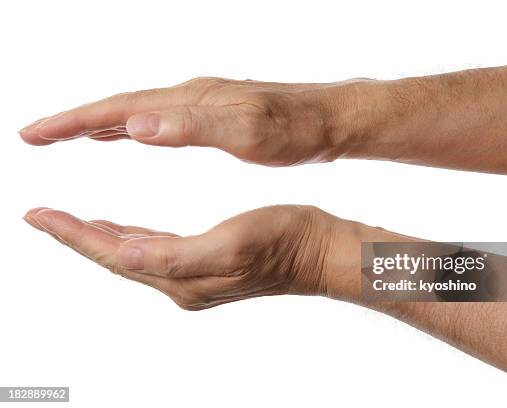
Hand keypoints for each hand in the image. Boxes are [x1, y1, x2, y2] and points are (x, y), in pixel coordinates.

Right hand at [19, 77, 373, 165]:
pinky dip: (135, 126)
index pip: (119, 110)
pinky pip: (161, 119)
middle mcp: (190, 98)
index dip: (73, 122)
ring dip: (102, 123)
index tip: (35, 135)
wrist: (329, 120)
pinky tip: (132, 134)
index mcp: (190, 103)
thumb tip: (137, 125)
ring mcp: (202, 105)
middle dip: (76, 121)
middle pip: (121, 107)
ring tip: (73, 134)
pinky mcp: (215, 116)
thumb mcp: (248, 132)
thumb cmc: (295, 129)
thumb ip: (193, 127)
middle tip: (38, 135)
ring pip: (139, 112)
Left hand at [23, 205, 337, 309]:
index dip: (75, 235)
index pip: (115, 255)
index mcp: (182, 277)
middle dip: (77, 237)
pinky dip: (132, 236)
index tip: (39, 215)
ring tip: (72, 222)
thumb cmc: (281, 242)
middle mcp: (182, 282)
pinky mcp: (206, 263)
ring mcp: (194, 275)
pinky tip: (126, 229)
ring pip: (133, 254)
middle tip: (42, 215)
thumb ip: (176, 255)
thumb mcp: (230, 244)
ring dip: (100, 238)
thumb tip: (126, 255)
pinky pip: (155, 250)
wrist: (317, 252)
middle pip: (116, 257)